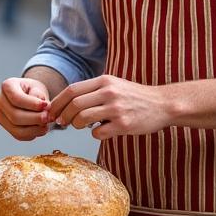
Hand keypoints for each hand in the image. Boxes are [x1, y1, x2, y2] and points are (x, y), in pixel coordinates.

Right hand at [0, 77, 51, 140]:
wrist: (29, 96)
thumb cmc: (33, 90)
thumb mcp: (39, 87)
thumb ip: (40, 96)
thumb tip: (44, 107)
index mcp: (7, 86)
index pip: (16, 98)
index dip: (32, 104)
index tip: (45, 105)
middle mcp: (0, 101)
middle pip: (15, 115)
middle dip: (34, 118)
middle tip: (48, 117)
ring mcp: (0, 115)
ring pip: (17, 129)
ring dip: (35, 129)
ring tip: (46, 124)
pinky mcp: (6, 127)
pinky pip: (19, 135)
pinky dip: (33, 134)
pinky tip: (41, 128)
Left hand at [47, 75, 173, 139]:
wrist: (163, 104)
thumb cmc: (135, 97)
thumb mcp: (114, 85)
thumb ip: (93, 91)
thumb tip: (67, 103)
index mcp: (104, 81)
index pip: (72, 90)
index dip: (58, 103)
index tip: (52, 112)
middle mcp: (109, 92)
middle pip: (74, 104)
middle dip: (63, 116)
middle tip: (62, 123)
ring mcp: (116, 109)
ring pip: (82, 118)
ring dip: (77, 125)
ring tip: (82, 126)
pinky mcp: (124, 125)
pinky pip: (98, 132)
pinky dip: (94, 134)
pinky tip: (101, 131)